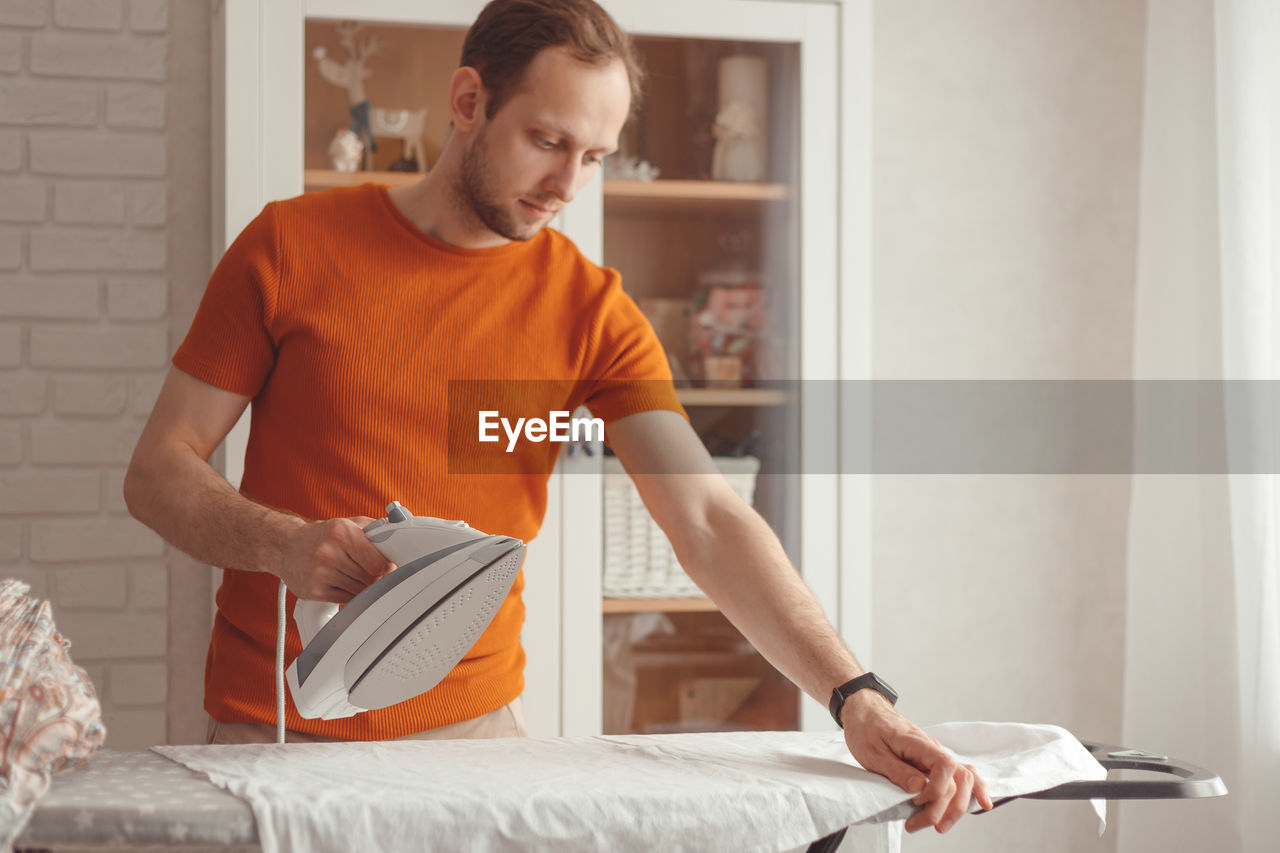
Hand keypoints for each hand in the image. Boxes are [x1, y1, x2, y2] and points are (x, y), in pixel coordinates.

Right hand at [274, 516, 393, 602]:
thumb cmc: (322, 535)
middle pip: (371, 577)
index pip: (378, 561)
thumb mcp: (347, 523)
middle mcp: (329, 552)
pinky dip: (352, 595)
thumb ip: (374, 529)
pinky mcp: (314, 591)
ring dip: (365, 587)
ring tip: (359, 577)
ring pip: (360, 590)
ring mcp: (320, 573)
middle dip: (378, 577)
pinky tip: (348, 585)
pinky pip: (346, 599)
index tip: (390, 567)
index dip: (388, 567)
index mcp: (341, 532)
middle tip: (377, 574)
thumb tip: (399, 536)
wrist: (285, 546)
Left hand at [841, 690, 992, 833]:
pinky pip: (960, 774)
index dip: (937, 790)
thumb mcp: (873, 752)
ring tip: (942, 825)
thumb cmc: (867, 729)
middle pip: (959, 778)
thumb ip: (898, 770)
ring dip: (957, 806)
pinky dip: (973, 789)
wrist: (866, 711)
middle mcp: (933, 748)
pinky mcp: (933, 761)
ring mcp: (936, 755)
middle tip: (925, 824)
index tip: (916, 802)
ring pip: (964, 779)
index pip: (945, 767)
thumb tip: (920, 787)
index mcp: (918, 743)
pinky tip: (982, 803)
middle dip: (948, 807)